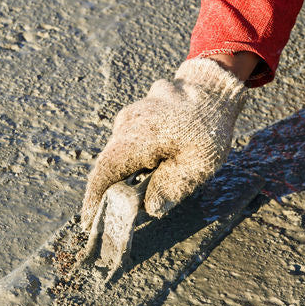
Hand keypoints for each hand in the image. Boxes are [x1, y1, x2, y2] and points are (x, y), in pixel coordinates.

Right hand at [82, 57, 247, 226]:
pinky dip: (136, 155)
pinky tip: (155, 161)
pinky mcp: (138, 111)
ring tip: (148, 182)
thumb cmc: (209, 128)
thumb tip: (149, 208)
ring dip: (127, 170)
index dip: (94, 198)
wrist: (216, 86)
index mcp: (136, 139)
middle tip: (121, 209)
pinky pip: (129, 138)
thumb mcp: (197, 166)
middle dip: (112, 187)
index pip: (104, 173)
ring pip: (120, 150)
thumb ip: (170, 188)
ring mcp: (130, 115)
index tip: (88, 219)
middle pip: (110, 163)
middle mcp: (126, 125)